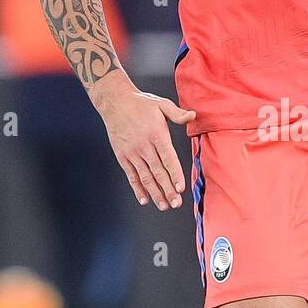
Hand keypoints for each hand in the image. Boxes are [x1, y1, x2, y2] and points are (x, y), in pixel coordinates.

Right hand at [90, 72, 195, 208]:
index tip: (180, 188)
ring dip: (155, 193)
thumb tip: (193, 116)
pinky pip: (131, 175)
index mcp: (156, 134)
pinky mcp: (123, 156)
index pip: (168, 158)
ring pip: (145, 177)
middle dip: (168, 190)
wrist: (114, 102)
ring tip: (164, 205)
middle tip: (176, 203)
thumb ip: (177, 113)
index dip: (174, 174)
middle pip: (158, 172)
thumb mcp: (161, 104)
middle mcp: (144, 146)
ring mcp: (132, 153)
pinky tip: (145, 199)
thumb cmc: (140, 103)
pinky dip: (138, 188)